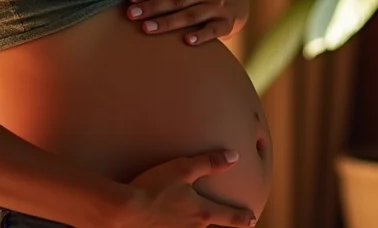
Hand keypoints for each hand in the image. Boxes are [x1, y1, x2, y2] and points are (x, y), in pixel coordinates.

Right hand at [117, 150, 256, 227]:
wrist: (125, 211)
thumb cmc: (153, 187)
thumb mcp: (182, 169)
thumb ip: (209, 163)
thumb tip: (234, 157)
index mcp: (201, 212)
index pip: (229, 217)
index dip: (242, 217)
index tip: (252, 218)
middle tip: (241, 226)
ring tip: (203, 224)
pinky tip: (174, 226)